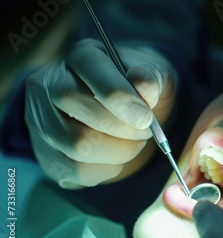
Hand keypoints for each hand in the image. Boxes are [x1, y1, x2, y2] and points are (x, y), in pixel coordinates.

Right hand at [25, 39, 176, 188]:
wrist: (126, 109)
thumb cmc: (138, 87)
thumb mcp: (153, 72)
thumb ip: (150, 78)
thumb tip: (144, 89)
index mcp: (81, 56)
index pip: (92, 73)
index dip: (121, 99)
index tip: (145, 119)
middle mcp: (50, 84)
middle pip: (82, 112)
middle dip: (124, 130)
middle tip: (145, 132)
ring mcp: (42, 120)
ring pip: (78, 146)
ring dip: (119, 152)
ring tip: (134, 143)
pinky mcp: (46, 152)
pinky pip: (77, 170)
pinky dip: (107, 168)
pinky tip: (117, 155)